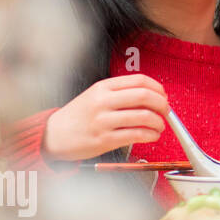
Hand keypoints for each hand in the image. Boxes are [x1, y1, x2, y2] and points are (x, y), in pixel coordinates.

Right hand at [43, 74, 168, 161]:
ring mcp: (103, 121)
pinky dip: (151, 135)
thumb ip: (120, 93)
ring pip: (143, 116)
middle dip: (162, 103)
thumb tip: (152, 96)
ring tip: (160, 126)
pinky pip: (136, 135)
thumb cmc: (78, 116)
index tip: (163, 95)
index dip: (158, 88)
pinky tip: (152, 136)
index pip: (139, 80)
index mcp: (103, 87)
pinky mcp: (104, 139)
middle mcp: (103, 101)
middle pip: (144, 96)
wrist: (53, 135)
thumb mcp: (96, 96)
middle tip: (166, 110)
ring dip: (159, 122)